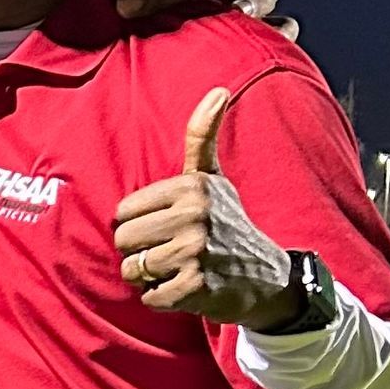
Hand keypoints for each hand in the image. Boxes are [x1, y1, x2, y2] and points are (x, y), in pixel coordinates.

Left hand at [112, 90, 300, 328]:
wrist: (266, 276)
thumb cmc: (226, 222)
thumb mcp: (213, 178)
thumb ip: (201, 137)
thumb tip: (219, 90)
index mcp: (191, 186)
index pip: (123, 212)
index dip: (139, 225)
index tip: (168, 226)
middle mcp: (193, 215)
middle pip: (123, 240)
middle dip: (140, 252)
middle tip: (172, 251)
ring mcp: (195, 251)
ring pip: (132, 270)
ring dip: (150, 277)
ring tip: (179, 268)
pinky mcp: (196, 286)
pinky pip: (150, 297)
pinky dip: (163, 298)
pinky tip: (187, 287)